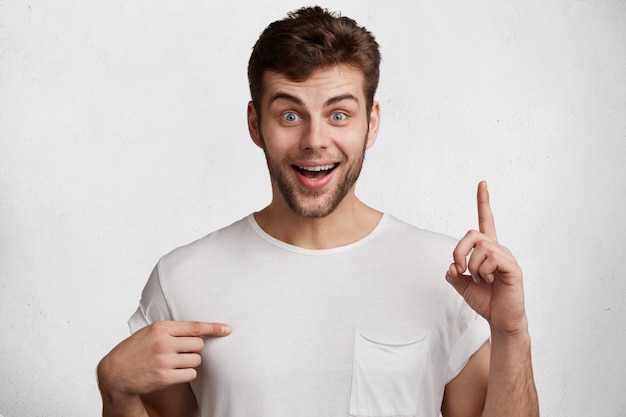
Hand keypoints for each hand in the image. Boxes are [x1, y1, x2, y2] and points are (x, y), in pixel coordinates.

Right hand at [98, 321, 230, 397]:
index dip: (213, 328)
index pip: (194, 327)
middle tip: (182, 352)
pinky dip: (186, 374)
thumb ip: (171, 329)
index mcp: (160, 328)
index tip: (227, 329)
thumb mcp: (149, 332)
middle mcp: (163, 343)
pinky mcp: (165, 377)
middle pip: (198, 345)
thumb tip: (199, 331)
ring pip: (196, 360)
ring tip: (173, 363)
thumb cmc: (134, 350)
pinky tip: (174, 372)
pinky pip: (190, 374)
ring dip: (189, 362)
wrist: (115, 373)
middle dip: (194, 349)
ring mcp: (164, 361)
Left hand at [446, 181, 526, 334]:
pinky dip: (483, 273)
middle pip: (472, 234)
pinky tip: (490, 282)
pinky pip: (492, 259)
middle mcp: (499, 249)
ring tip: (481, 280)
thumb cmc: (485, 300)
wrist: (500, 320)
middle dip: (458, 251)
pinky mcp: (512, 268)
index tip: (482, 183)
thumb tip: (452, 265)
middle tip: (459, 269)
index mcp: (487, 250)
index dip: (483, 202)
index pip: (486, 220)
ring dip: (473, 268)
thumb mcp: (461, 285)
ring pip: (480, 249)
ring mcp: (507, 257)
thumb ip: (453, 273)